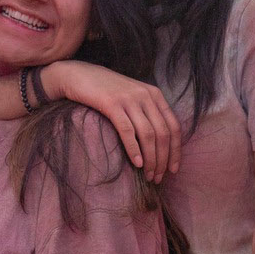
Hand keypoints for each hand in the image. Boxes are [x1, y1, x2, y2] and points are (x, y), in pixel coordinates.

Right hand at [45, 61, 180, 179]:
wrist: (78, 75)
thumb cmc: (105, 91)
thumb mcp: (132, 97)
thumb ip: (146, 113)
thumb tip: (158, 144)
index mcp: (154, 95)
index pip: (174, 126)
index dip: (176, 151)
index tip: (173, 169)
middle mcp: (146, 96)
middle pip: (163, 133)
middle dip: (163, 159)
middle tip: (158, 178)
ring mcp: (129, 99)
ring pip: (148, 135)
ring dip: (151, 159)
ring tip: (149, 175)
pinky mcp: (112, 103)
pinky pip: (128, 131)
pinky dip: (134, 149)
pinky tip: (137, 164)